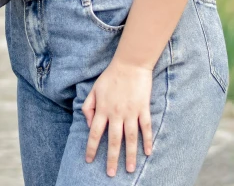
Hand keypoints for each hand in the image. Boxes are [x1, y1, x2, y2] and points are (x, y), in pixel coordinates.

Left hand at [82, 59, 152, 176]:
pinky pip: (146, 128)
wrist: (130, 64)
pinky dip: (147, 140)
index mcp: (102, 109)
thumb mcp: (94, 89)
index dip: (91, 148)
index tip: (89, 160)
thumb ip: (88, 106)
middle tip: (110, 174)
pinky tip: (148, 152)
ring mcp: (131, 112)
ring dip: (130, 155)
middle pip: (113, 140)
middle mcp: (116, 113)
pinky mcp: (143, 109)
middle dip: (112, 158)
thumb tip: (89, 124)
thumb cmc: (110, 76)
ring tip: (130, 170)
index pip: (94, 133)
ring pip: (130, 138)